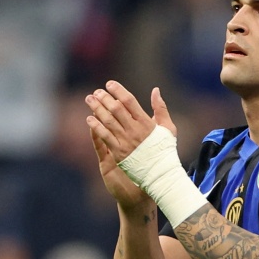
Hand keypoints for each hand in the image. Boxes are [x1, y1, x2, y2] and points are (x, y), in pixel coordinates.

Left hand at [86, 81, 176, 204]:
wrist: (161, 173)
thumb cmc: (165, 150)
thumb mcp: (168, 128)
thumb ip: (161, 108)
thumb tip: (156, 90)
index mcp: (146, 123)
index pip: (129, 101)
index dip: (118, 90)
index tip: (109, 84)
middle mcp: (134, 130)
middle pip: (115, 109)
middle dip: (104, 98)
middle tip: (96, 92)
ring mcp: (125, 141)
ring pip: (108, 121)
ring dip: (97, 109)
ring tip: (89, 100)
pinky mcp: (119, 152)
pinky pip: (104, 137)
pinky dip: (96, 127)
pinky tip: (89, 119)